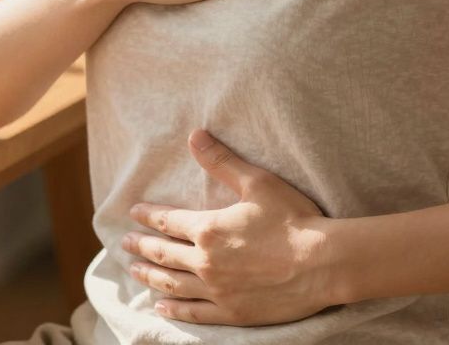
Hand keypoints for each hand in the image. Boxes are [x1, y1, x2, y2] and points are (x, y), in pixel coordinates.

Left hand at [122, 129, 338, 325]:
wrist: (324, 264)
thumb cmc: (294, 219)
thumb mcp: (257, 183)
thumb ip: (222, 161)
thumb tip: (195, 136)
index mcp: (208, 229)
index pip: (167, 221)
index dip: (148, 216)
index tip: (133, 214)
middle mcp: (205, 262)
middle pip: (163, 254)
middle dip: (141, 247)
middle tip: (125, 245)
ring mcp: (218, 291)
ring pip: (173, 285)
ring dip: (150, 277)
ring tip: (135, 272)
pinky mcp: (233, 313)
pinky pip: (195, 313)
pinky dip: (175, 310)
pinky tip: (162, 306)